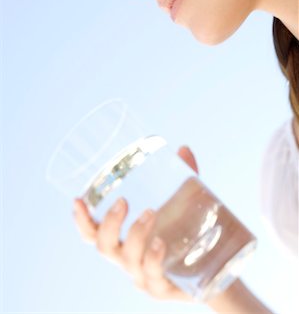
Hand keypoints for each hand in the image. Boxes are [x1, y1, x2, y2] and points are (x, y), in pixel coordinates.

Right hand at [73, 146, 198, 301]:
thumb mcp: (184, 203)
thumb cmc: (188, 233)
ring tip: (151, 212)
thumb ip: (183, 177)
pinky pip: (153, 276)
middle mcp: (128, 257)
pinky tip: (161, 244)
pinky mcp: (163, 287)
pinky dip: (153, 259)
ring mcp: (144, 274)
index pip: (94, 232)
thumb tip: (183, 149)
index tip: (78, 199)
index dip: (81, 219)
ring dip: (135, 234)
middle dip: (109, 223)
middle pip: (104, 246)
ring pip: (129, 259)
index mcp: (124, 239)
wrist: (214, 269)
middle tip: (123, 201)